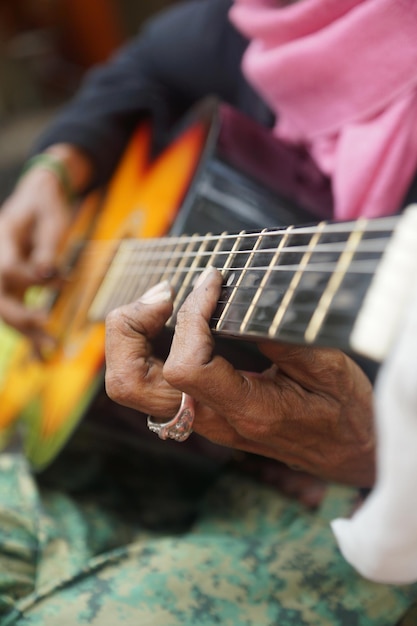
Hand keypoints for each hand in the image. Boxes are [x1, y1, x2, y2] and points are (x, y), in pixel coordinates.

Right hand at [0, 145, 91, 348]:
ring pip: (7, 310)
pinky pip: (18, 310)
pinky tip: (42, 348)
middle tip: (45, 327)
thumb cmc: (46, 205)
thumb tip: (46, 276)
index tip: (58, 278)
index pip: (6, 269)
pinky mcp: (14, 285)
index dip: (30, 279)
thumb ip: (48, 247)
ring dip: (27, 331)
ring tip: (49, 347)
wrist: (39, 196)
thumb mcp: (51, 220)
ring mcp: (4, 276)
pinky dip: (29, 330)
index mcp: (2, 241)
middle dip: (21, 316)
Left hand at [105, 267, 375, 486]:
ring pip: (129, 385)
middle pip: (130, 384)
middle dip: (131, 327)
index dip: (190, 315)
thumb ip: (279, 335)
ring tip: (162, 302)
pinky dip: (144, 344)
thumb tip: (237, 298)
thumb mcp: (327, 366)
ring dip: (131, 336)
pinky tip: (169, 319)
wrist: (346, 453)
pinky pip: (148, 381)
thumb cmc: (343, 411)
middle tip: (164, 294)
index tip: (213, 281)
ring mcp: (199, 418)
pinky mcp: (197, 411)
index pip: (185, 366)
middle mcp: (211, 420)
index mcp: (246, 411)